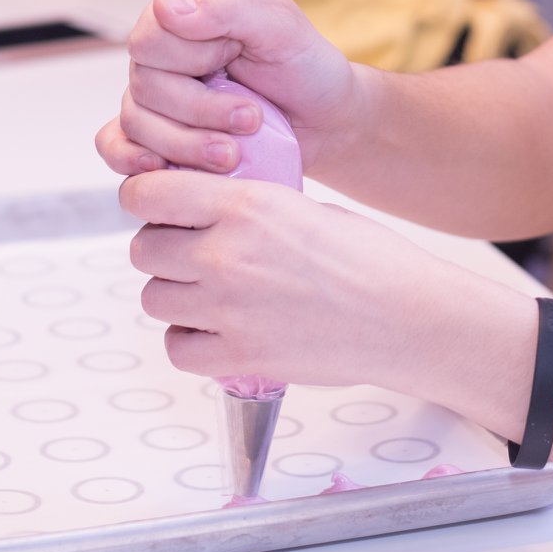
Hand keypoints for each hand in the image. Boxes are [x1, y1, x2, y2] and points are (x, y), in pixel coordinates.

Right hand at [96, 0, 361, 175]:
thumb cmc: (305, 68)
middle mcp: (161, 56)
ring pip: (136, 123)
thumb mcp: (280, 28)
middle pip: (142, 86)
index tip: (235, 61)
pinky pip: (116, 146)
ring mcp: (155, 99)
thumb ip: (228, 8)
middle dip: (198, 110)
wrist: (325, 122)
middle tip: (250, 119)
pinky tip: (160, 168)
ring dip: (184, 144)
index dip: (190, 58)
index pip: (150, 37)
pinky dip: (130, 159)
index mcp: (184, 17)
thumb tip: (166, 8)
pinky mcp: (158, 138)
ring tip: (232, 154)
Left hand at [119, 168, 520, 391]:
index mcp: (245, 205)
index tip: (157, 208)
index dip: (146, 199)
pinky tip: (222, 331)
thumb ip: (245, 208)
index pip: (147, 193)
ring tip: (214, 296)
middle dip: (164, 251)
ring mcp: (228, 310)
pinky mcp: (238, 358)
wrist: (408, 319)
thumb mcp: (302, 207)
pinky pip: (178, 348)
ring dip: (176, 296)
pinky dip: (192, 341)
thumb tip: (199, 210)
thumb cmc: (369, 259)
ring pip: (155, 299)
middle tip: (195, 256)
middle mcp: (226, 254)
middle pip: (144, 251)